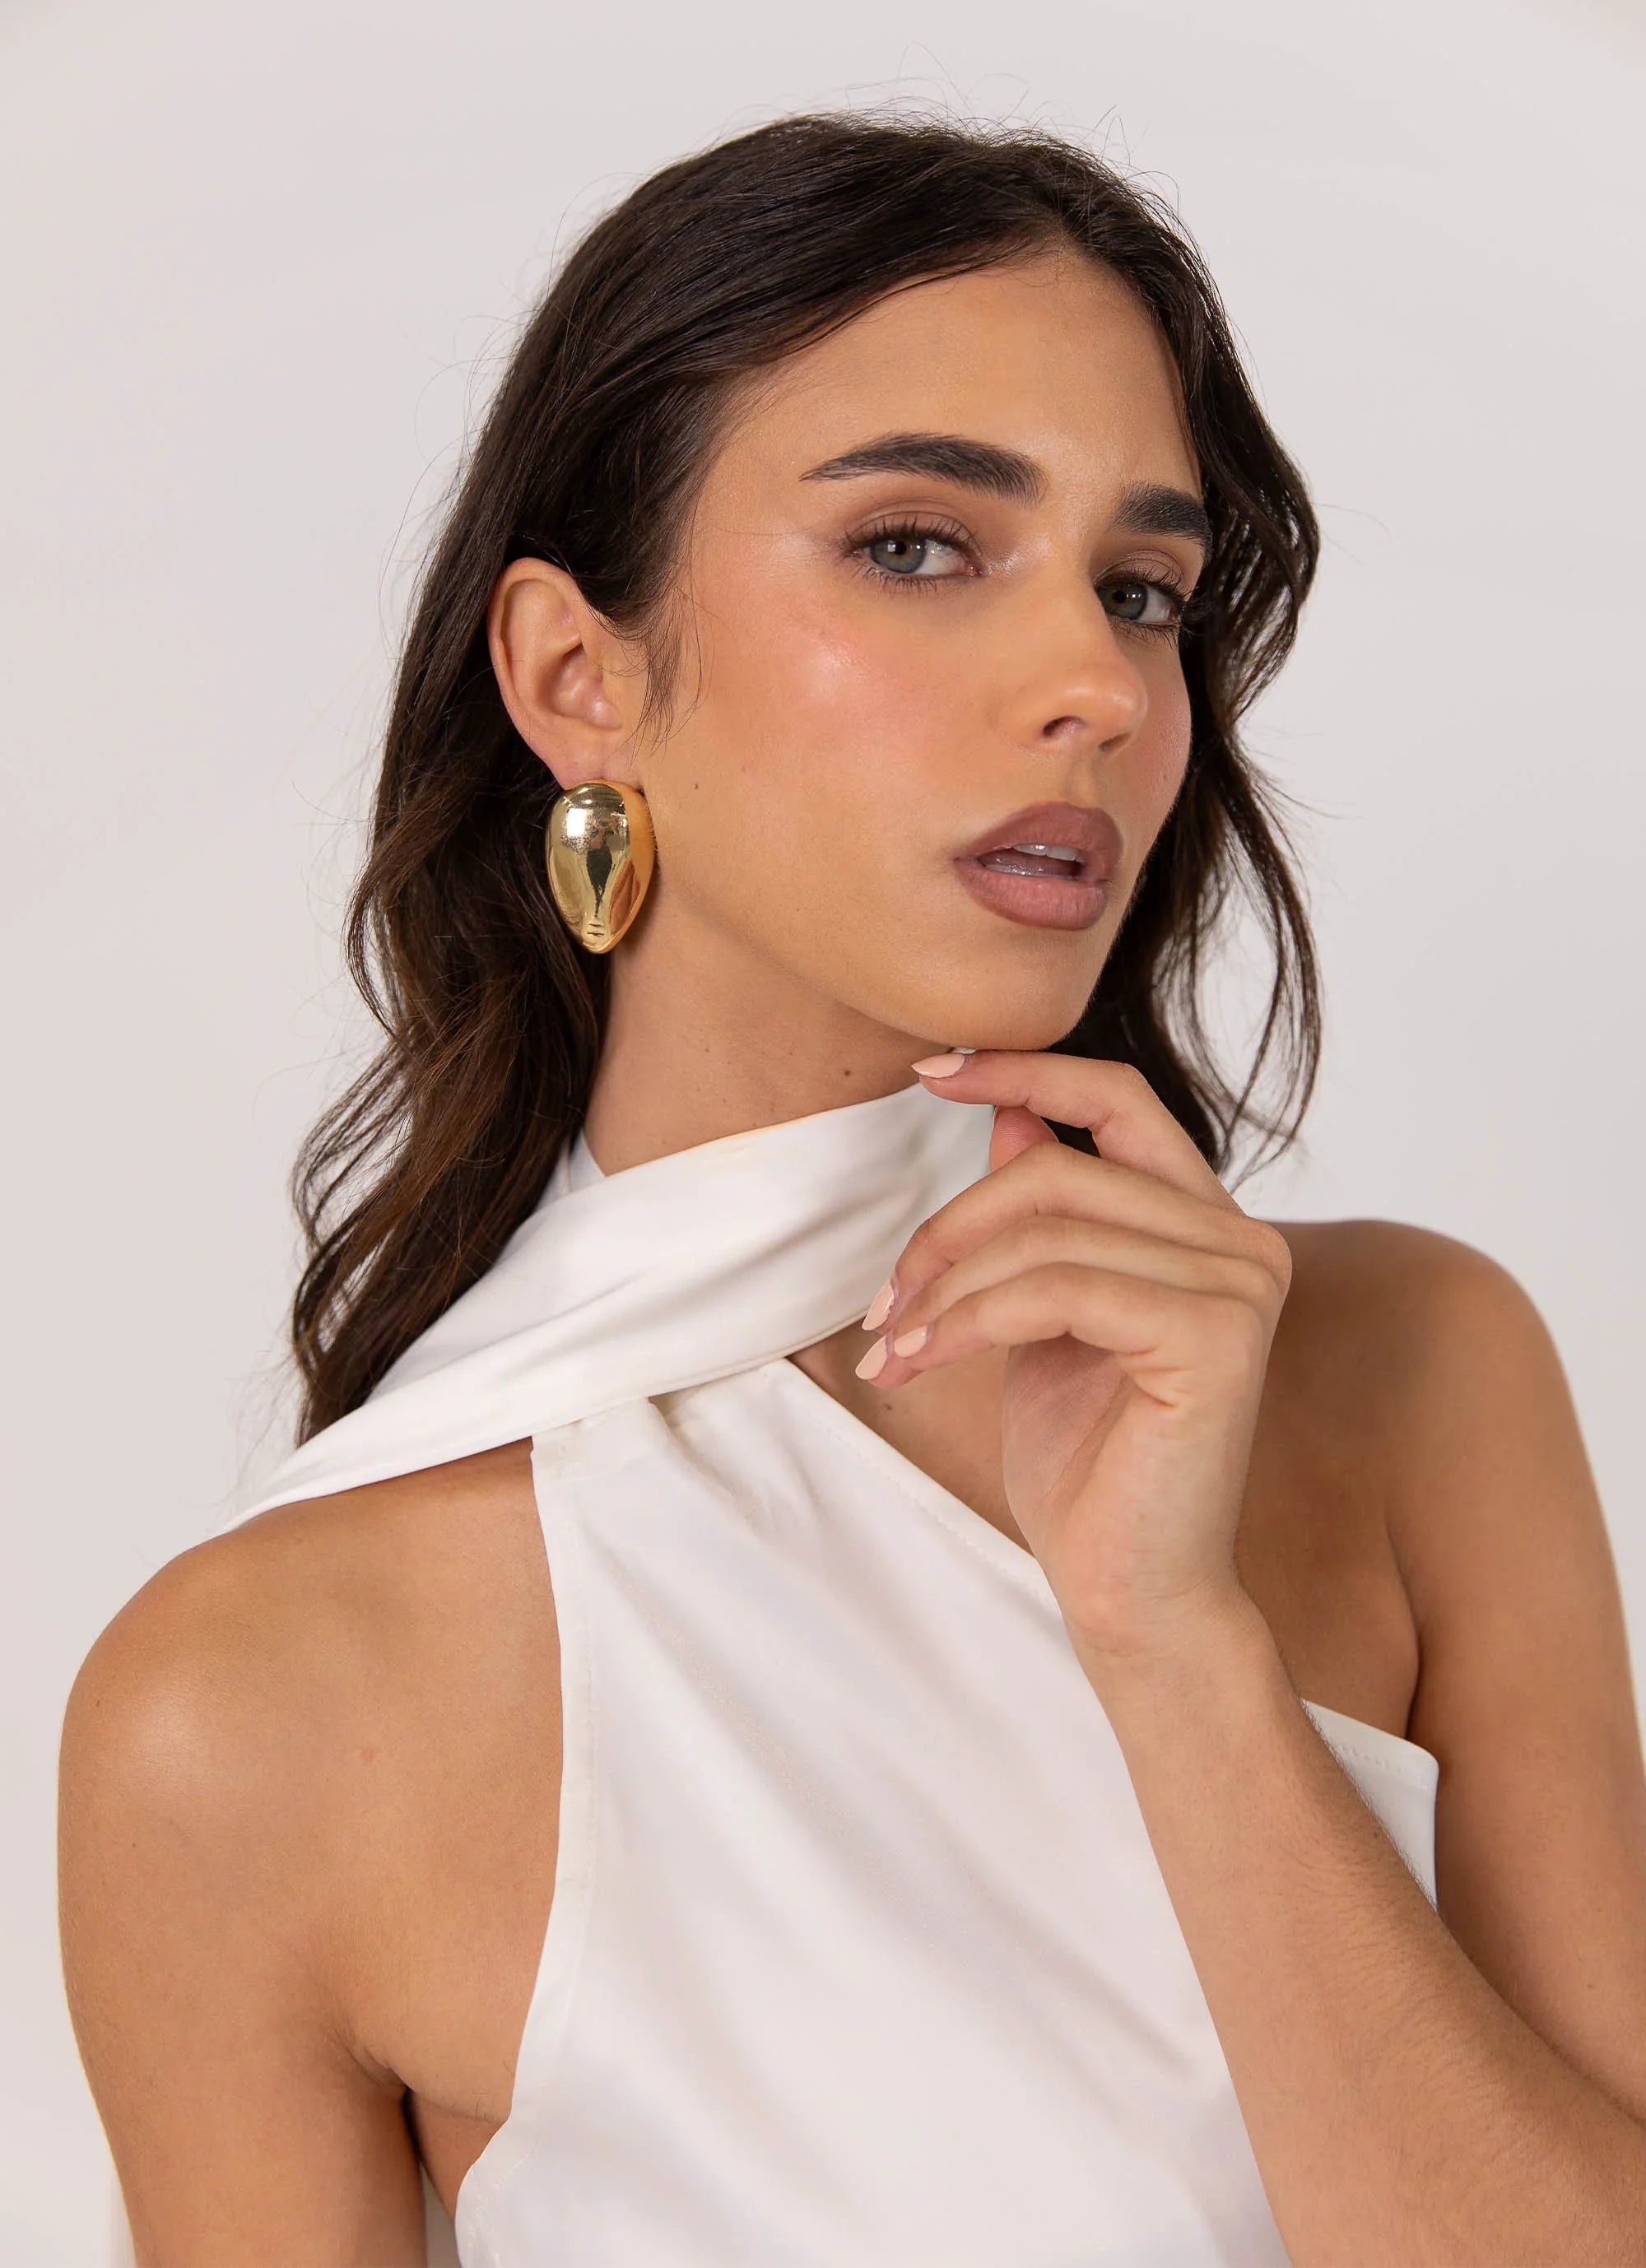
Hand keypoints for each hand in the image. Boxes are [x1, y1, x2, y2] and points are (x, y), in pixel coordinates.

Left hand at [864, 1050, 1291, 1666]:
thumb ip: (1041, 1221)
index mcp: (1206, 1227)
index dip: (1023, 1070)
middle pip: (1057, 1172)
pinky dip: (969, 1321)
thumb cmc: (1089, 1468)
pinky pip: (1058, 1289)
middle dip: (948, 1229)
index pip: (1118, 1099)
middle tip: (883, 1300)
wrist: (1131, 1592)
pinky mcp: (1220, 1336)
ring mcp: (1241, 1284)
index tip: (928, 1069)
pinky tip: (922, 1361)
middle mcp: (1243, 1241)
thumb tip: (1005, 1117)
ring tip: (894, 1344)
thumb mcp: (1041, 1319)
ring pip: (1048, 1230)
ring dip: (945, 1286)